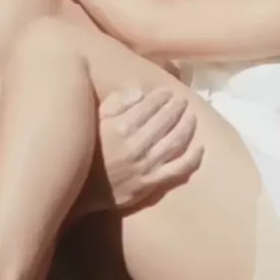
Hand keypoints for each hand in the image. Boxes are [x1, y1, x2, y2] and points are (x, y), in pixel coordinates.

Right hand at [88, 87, 203, 211]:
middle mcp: (136, 145)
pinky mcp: (151, 184)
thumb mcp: (94, 120)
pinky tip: (200, 148)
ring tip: (192, 117)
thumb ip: (115, 103)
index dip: (161, 97)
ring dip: (186, 127)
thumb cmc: (87, 150)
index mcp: (121, 127)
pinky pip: (177, 169)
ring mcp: (145, 165)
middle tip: (183, 101)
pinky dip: (192, 158)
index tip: (168, 92)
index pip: (149, 106)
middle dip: (176, 108)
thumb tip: (139, 92)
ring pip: (174, 142)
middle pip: (165, 121)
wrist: (80, 188)